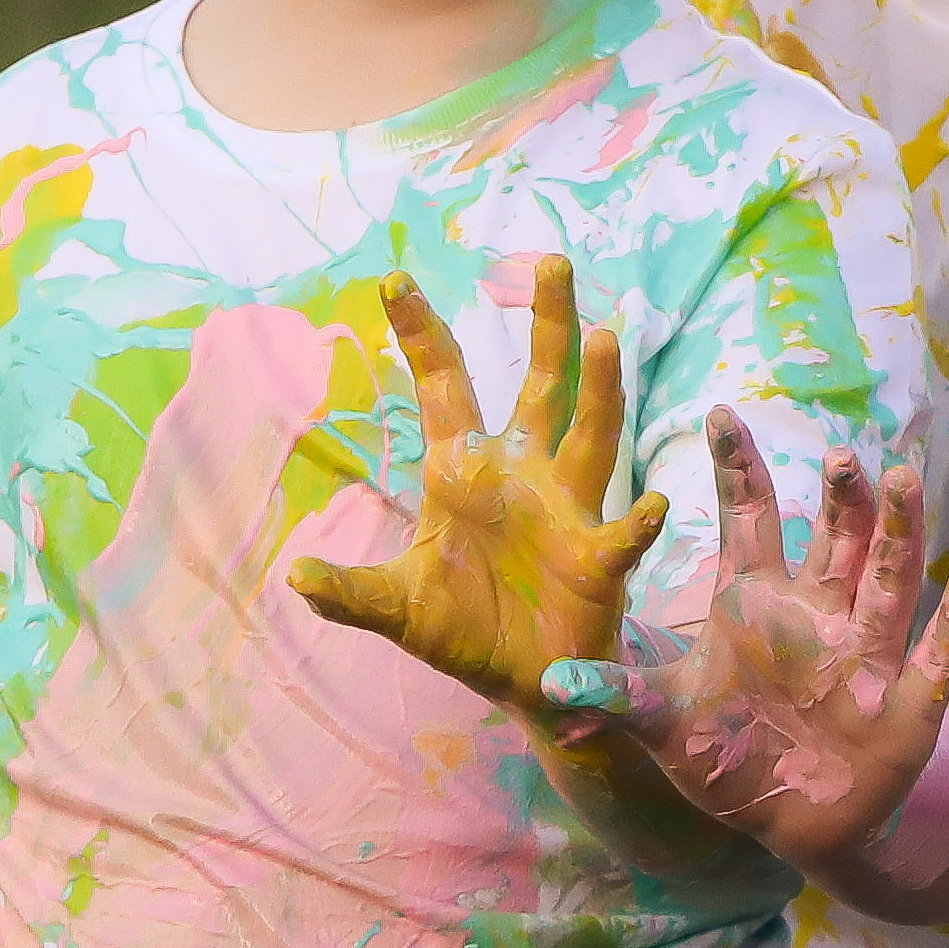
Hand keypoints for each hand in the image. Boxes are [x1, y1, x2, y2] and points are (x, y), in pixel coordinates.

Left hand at [282, 259, 668, 711]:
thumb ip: (352, 593)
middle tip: (554, 261)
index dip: (422, 336)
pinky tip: (653, 504)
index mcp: (466, 472)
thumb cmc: (466, 632)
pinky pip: (621, 535)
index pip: (444, 387)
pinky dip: (637, 522)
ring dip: (599, 389)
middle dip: (548, 327)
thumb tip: (295, 576)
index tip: (394, 279)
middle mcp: (524, 475)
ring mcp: (567, 511)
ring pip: (590, 435)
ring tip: (603, 336)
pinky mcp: (598, 561)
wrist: (524, 687)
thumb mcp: (399, 609)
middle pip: (543, 386)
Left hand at [630, 415, 948, 856]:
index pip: (749, 518)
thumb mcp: (663, 725)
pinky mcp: (904, 706)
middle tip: (842, 455)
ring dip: (898, 533)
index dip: (736, 467)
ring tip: (901, 480)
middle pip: (835, 538)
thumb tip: (548, 683)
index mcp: (757, 604)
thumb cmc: (727, 758)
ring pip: (889, 579)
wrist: (788, 825)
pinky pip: (935, 653)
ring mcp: (865, 656)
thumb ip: (615, 696)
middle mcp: (818, 615)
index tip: (719, 413)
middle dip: (840, 498)